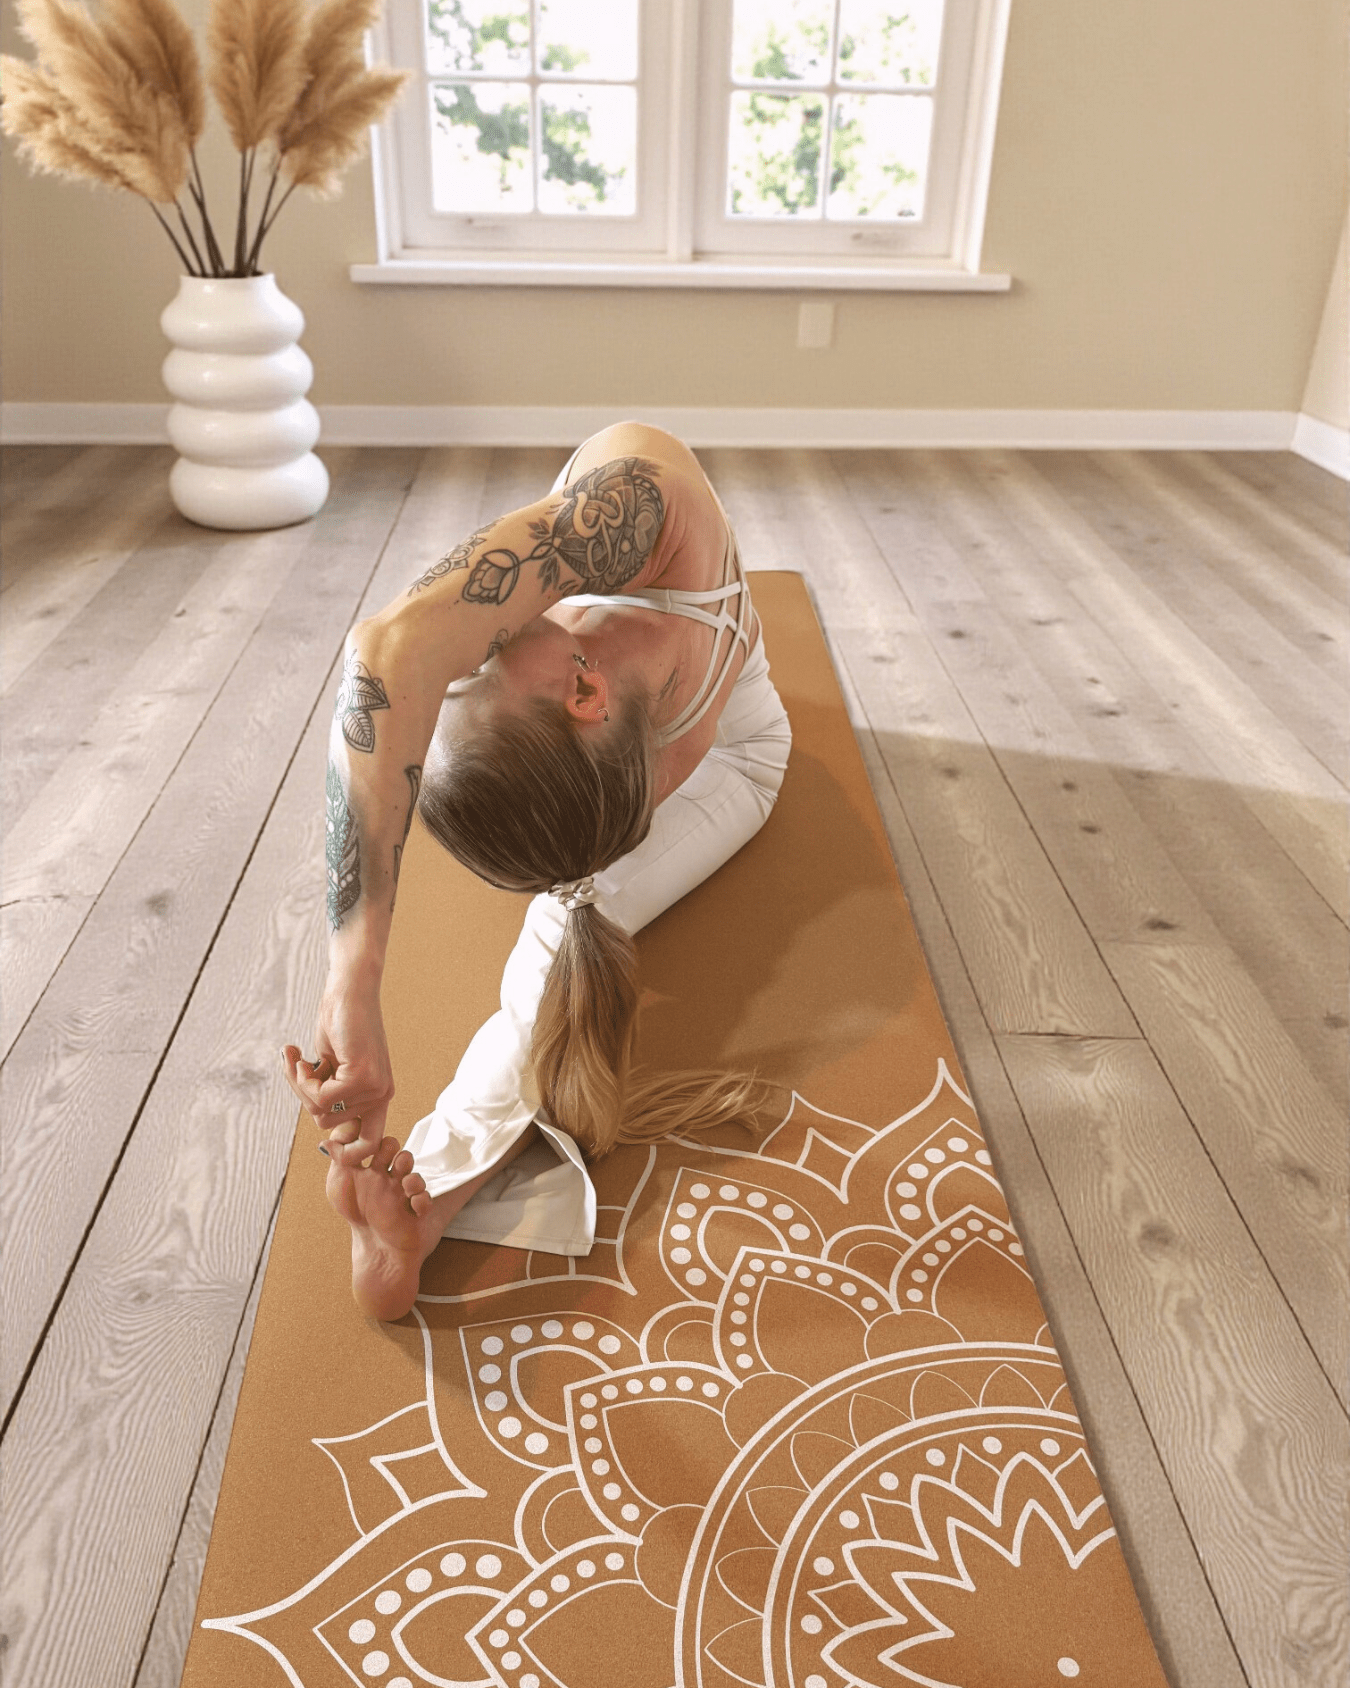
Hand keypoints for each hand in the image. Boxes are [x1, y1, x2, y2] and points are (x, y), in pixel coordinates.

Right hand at [281, 975, 392, 1166]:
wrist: (347, 990)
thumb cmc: (337, 1024)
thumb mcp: (333, 1068)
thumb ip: (331, 1097)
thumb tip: (323, 1129)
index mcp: (378, 1096)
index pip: (368, 1145)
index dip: (345, 1152)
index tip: (324, 1144)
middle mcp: (381, 1095)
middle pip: (326, 1124)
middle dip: (304, 1098)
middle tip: (298, 1069)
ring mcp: (375, 1087)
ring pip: (320, 1111)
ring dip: (300, 1085)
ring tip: (298, 1058)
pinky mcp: (363, 1075)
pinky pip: (320, 1096)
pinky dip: (301, 1078)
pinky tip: (299, 1054)